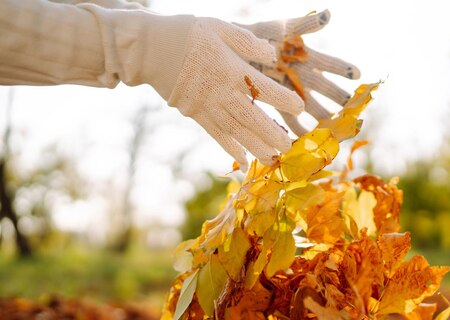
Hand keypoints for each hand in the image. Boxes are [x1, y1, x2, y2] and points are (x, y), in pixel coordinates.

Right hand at [168, 17, 304, 167]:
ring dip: (255, 147)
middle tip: (289, 147)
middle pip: (252, 118)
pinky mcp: (195, 114)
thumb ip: (247, 41)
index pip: (263, 88)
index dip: (283, 99)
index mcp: (231, 68)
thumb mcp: (219, 26)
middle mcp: (221, 92)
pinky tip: (244, 161)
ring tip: (272, 159)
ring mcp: (207, 106)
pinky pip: (216, 135)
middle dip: (272, 135)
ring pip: (236, 132)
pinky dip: (231, 149)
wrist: (149, 49)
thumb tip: (271, 54)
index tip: (299, 107)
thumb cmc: (187, 33)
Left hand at [237, 10, 360, 135]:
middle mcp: (304, 76)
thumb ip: (306, 24)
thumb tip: (328, 15)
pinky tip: (306, 143)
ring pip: (312, 107)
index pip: (330, 64)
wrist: (237, 48)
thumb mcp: (284, 27)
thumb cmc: (262, 33)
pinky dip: (299, 131)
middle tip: (353, 111)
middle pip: (326, 90)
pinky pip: (291, 119)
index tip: (358, 75)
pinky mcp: (279, 103)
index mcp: (308, 57)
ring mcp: (292, 91)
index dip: (343, 69)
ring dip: (323, 119)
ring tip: (335, 132)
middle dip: (339, 101)